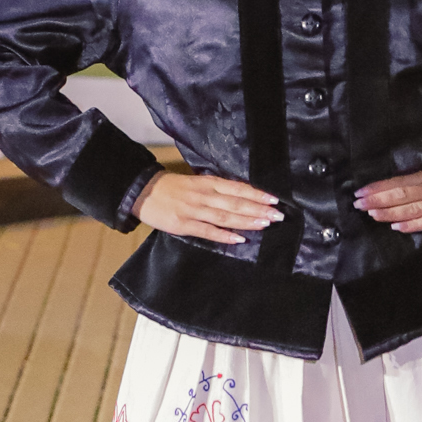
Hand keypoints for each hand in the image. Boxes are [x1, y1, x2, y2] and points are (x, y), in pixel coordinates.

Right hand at [135, 171, 280, 242]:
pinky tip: (239, 239)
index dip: (257, 194)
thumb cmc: (173, 187)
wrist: (144, 191)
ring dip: (247, 221)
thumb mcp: (197, 182)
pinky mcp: (184, 225)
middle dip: (258, 209)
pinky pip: (208, 231)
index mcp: (208, 182)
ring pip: (225, 216)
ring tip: (265, 224)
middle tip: (278, 215)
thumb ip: (217, 189)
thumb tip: (242, 196)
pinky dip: (224, 235)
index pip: (238, 188)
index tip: (275, 199)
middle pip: (236, 202)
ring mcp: (194, 210)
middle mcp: (204, 195)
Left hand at [354, 170, 421, 233]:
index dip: (379, 187)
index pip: (398, 182)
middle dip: (377, 200)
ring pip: (410, 209)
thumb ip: (417, 183)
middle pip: (400, 195)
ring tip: (371, 215)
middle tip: (359, 204)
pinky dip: (411, 225)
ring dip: (388, 213)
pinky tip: (396, 227)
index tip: (361, 191)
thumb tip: (390, 190)